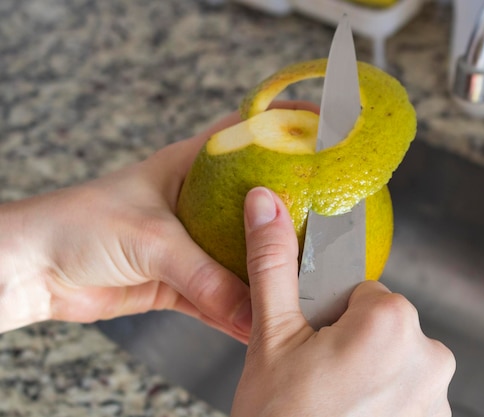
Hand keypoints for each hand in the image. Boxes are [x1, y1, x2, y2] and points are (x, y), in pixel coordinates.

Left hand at [0, 101, 317, 343]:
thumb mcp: (151, 239)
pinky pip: (217, 296)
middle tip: (326, 223)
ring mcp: (189, 243)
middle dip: (287, 212)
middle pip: (254, 202)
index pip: (245, 133)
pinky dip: (236, 310)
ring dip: (263, 270)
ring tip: (300, 282)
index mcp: (190, 166)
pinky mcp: (178, 279)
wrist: (33, 269)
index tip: (324, 132)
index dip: (283, 127)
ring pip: (239, 254)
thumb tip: (251, 307)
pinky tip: (258, 321)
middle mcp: (196, 201)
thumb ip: (204, 275)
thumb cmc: (76, 223)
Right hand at [231, 187, 454, 416]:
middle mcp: (430, 355)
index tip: (313, 348)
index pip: (363, 292)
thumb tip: (266, 203)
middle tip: (316, 380)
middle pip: (382, 327)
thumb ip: (273, 262)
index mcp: (392, 321)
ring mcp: (439, 399)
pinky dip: (385, 404)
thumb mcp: (271, 337)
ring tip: (332, 406)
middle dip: (351, 345)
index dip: (331, 318)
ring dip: (369, 376)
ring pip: (395, 362)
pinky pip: (409, 395)